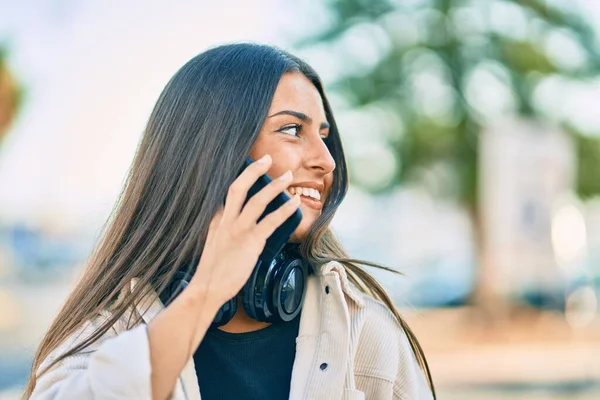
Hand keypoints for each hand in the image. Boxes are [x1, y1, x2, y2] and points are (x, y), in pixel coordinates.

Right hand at [189, 154, 300, 306]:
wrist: (207, 288)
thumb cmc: (213, 270)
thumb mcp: (214, 243)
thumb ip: (224, 230)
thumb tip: (239, 224)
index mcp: (216, 219)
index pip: (228, 192)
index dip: (241, 178)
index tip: (252, 167)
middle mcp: (226, 220)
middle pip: (238, 187)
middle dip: (253, 170)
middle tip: (266, 158)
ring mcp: (238, 230)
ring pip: (257, 200)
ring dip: (274, 186)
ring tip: (288, 176)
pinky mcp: (250, 242)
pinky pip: (271, 221)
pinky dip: (284, 210)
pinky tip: (294, 203)